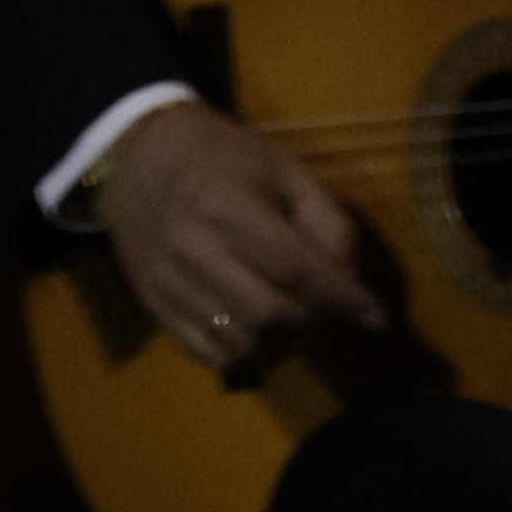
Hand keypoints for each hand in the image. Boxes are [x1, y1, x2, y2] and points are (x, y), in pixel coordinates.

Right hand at [91, 98, 385, 374]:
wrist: (135, 156)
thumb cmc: (221, 158)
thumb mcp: (283, 169)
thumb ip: (326, 221)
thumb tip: (349, 283)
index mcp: (228, 206)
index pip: (296, 270)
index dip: (341, 299)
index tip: (376, 317)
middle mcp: (193, 250)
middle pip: (270, 314)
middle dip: (314, 323)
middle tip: (329, 313)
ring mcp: (168, 283)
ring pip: (241, 344)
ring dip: (282, 346)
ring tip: (296, 324)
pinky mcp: (153, 306)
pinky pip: (207, 355)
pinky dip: (244, 354)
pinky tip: (258, 332)